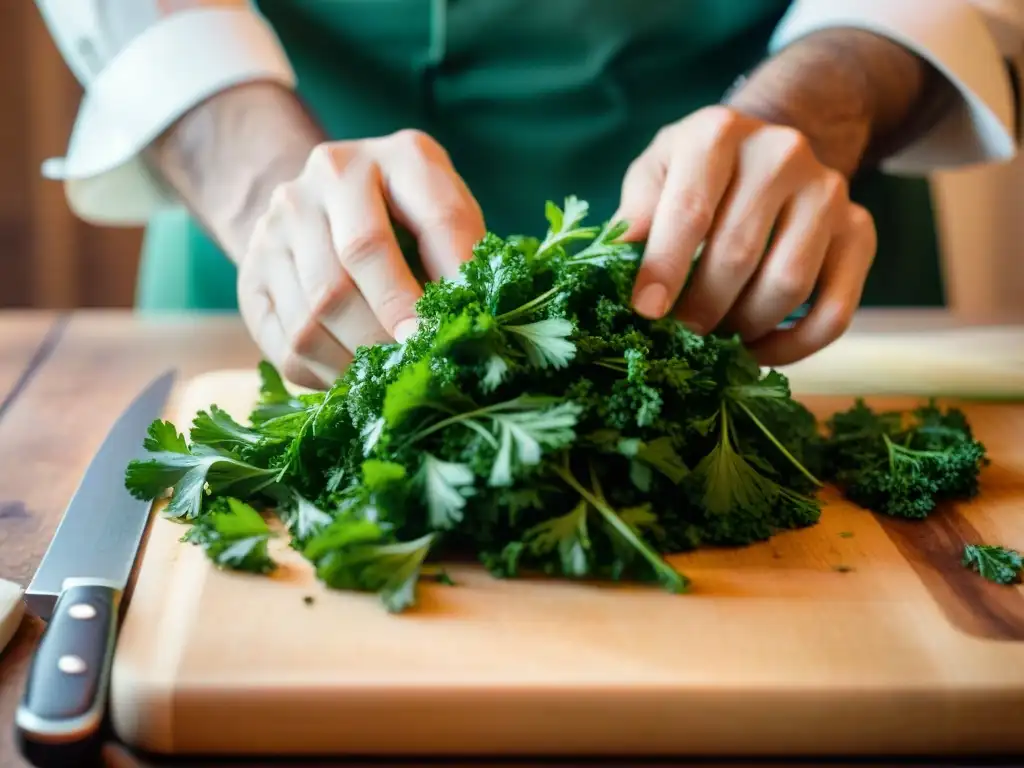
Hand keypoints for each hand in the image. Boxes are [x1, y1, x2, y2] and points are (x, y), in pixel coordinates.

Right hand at [237, 129, 485, 387]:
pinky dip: (324, 373)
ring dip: (357, 360)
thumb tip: (472, 331)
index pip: (433, 220)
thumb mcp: (448, 221)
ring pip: (315, 313)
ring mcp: (281, 221)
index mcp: (401, 157)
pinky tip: (352, 379)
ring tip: (387, 380)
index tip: (451, 333)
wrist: (321, 203)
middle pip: (358, 263)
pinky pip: (285, 342)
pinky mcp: (252, 272)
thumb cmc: (409, 221)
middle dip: (392, 327)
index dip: (449, 282)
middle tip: (416, 366)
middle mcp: (332, 174)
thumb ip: (463, 260)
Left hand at [615, 106, 876, 366]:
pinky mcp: (859, 230)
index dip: (665, 270)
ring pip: (788, 286)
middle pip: (739, 255)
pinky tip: (759, 351)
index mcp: (718, 133)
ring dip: (745, 327)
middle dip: (701, 308)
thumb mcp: (655, 173)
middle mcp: (782, 153)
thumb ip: (635, 212)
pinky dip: (795, 346)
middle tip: (679, 334)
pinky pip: (835, 310)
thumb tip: (614, 259)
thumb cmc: (694, 173)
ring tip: (714, 337)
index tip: (645, 312)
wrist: (767, 151)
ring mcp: (828, 190)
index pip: (690, 212)